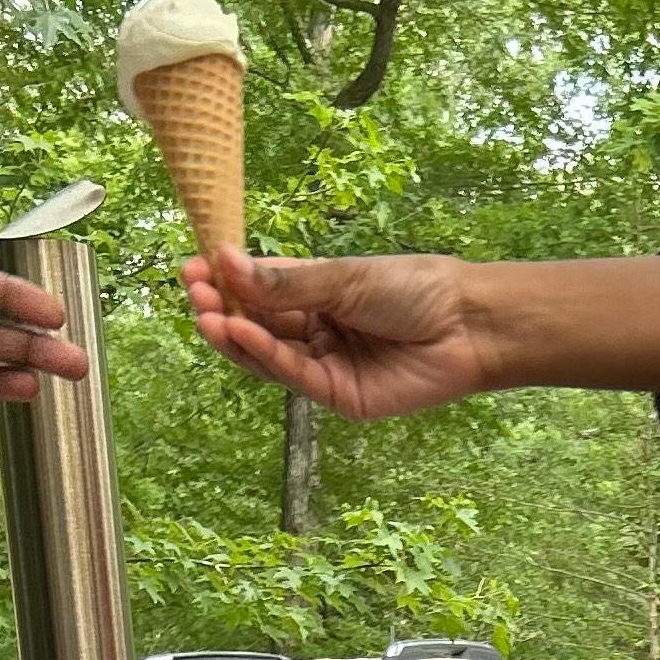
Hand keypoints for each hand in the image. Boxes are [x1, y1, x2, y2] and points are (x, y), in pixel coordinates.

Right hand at [182, 248, 485, 417]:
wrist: (466, 325)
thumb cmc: (413, 288)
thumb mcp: (342, 278)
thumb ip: (285, 283)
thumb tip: (227, 262)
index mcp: (316, 295)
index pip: (259, 290)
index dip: (226, 281)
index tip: (193, 266)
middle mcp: (315, 331)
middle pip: (257, 325)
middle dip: (222, 309)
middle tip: (193, 291)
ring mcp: (325, 365)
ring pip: (267, 355)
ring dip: (234, 336)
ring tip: (205, 315)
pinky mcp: (338, 396)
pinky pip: (292, 375)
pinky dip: (263, 356)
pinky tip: (238, 334)